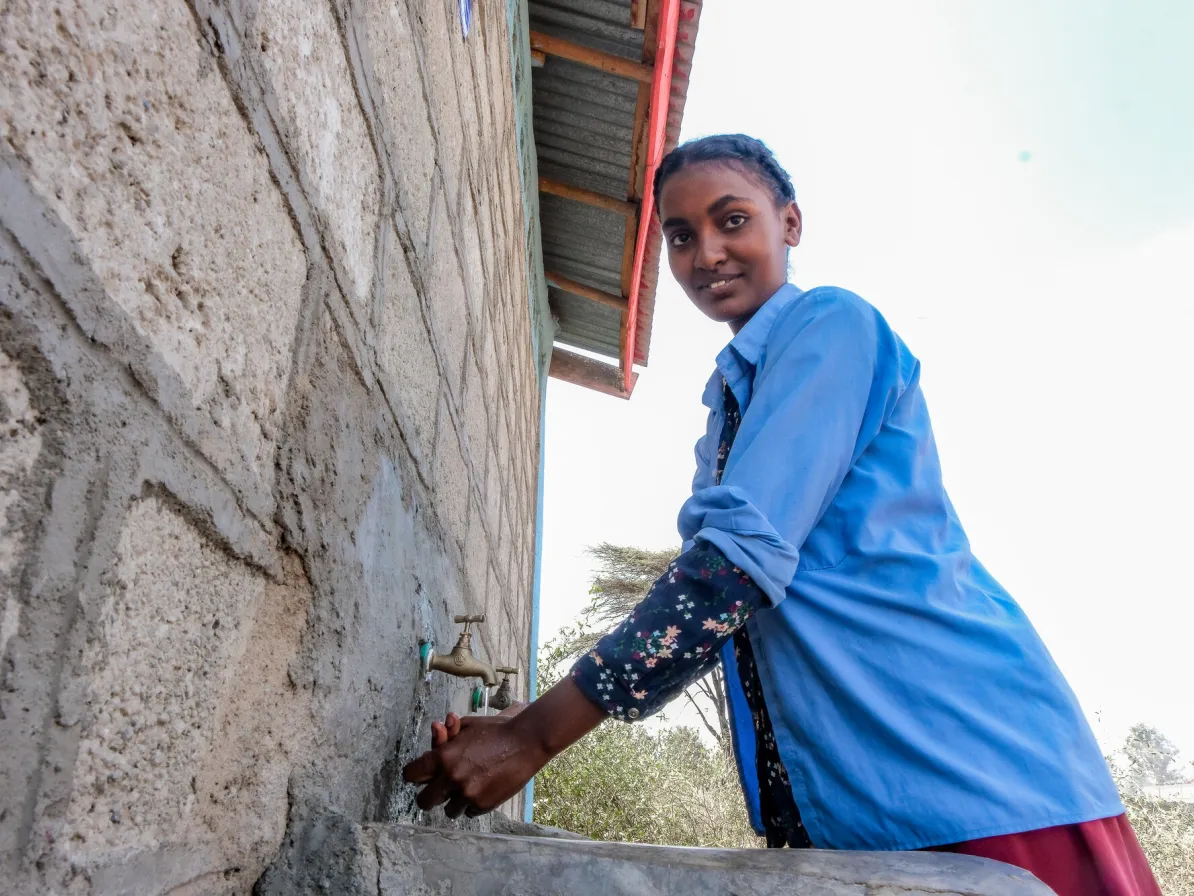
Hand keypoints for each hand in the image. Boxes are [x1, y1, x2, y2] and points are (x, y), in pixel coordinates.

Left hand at [404, 712, 547, 817]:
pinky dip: (473, 804)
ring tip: (467, 788)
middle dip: (429, 795)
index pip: (411, 775)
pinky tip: (483, 790)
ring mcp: (467, 794)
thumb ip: (446, 739)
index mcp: (443, 758)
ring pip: (449, 810)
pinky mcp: (483, 805)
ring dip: (455, 800)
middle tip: (437, 791)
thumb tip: (434, 746)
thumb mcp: (467, 727)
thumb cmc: (495, 730)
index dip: (415, 774)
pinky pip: (470, 812)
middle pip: (424, 801)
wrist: (525, 742)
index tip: (420, 775)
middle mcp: (451, 778)